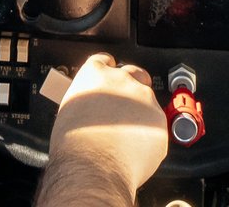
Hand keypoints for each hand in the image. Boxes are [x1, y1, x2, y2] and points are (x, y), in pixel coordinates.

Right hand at [46, 53, 167, 197]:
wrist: (93, 168)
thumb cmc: (74, 146)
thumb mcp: (69, 112)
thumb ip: (85, 101)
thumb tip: (89, 109)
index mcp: (94, 74)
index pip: (104, 60)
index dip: (107, 70)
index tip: (108, 79)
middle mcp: (121, 80)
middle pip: (133, 73)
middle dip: (132, 85)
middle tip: (124, 106)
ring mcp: (143, 98)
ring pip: (148, 99)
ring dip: (141, 112)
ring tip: (128, 135)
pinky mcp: (159, 119)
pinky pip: (156, 123)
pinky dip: (150, 133)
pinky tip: (136, 147)